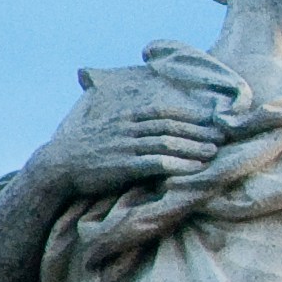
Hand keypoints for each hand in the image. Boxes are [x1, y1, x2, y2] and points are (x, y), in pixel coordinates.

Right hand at [31, 91, 223, 199]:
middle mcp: (128, 129)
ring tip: (214, 152)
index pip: (165, 112)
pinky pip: (155, 163)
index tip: (212, 121)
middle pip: (171, 127)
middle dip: (199, 131)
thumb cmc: (88, 149)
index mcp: (126, 117)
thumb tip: (155, 127)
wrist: (58, 165)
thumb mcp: (109, 128)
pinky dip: (177, 165)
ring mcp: (125, 147)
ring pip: (167, 143)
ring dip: (193, 147)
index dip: (191, 116)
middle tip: (222, 137)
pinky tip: (193, 169)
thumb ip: (131, 125)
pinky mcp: (122, 166)